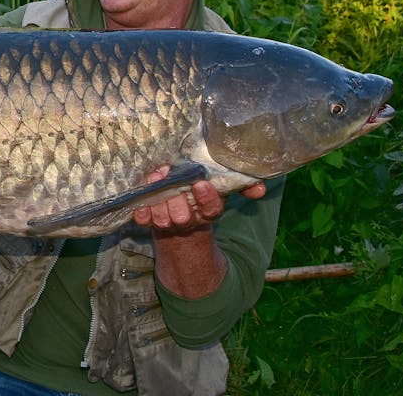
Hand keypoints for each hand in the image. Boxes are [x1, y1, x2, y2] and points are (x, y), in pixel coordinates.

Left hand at [133, 166, 265, 231]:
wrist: (178, 217)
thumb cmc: (200, 195)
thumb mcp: (222, 189)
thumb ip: (242, 187)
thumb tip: (260, 189)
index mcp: (208, 211)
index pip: (211, 208)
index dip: (206, 198)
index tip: (200, 184)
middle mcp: (189, 219)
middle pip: (182, 216)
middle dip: (176, 200)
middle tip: (172, 181)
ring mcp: (168, 222)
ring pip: (162, 218)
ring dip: (158, 201)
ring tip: (157, 181)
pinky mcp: (150, 222)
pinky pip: (144, 221)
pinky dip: (142, 211)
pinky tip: (143, 201)